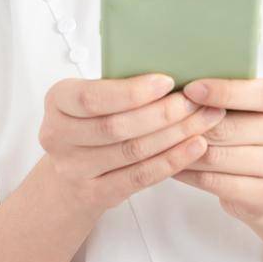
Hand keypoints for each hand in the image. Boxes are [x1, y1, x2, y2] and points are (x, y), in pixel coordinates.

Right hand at [38, 74, 224, 217]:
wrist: (69, 173)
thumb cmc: (91, 121)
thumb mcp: (92, 96)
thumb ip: (119, 85)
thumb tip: (176, 68)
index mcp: (56, 101)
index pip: (93, 97)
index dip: (132, 92)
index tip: (168, 82)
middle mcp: (57, 136)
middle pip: (117, 126)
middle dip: (164, 113)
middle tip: (198, 101)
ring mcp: (73, 169)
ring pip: (132, 151)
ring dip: (175, 135)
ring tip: (206, 119)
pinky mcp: (94, 193)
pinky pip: (139, 177)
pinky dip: (171, 161)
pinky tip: (195, 147)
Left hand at [172, 77, 262, 226]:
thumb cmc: (253, 124)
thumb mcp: (252, 100)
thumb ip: (230, 88)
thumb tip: (185, 78)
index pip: (259, 94)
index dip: (223, 91)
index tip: (190, 88)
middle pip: (233, 128)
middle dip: (194, 124)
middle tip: (165, 118)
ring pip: (220, 157)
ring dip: (186, 150)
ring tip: (162, 141)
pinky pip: (218, 183)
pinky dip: (191, 174)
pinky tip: (174, 165)